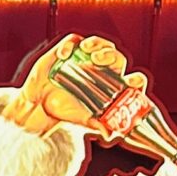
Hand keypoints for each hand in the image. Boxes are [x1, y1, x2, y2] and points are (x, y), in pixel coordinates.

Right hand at [4, 34, 143, 136]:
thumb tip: (109, 134)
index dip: (136, 80)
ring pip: (101, 45)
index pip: (132, 80)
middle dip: (112, 56)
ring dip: (97, 44)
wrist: (40, 107)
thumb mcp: (83, 120)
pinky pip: (75, 41)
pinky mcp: (69, 52)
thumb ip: (97, 125)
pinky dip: (71, 45)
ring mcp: (86, 59)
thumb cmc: (67, 111)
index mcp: (113, 86)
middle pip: (117, 58)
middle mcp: (103, 70)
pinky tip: (64, 55)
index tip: (131, 82)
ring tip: (87, 50)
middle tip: (99, 60)